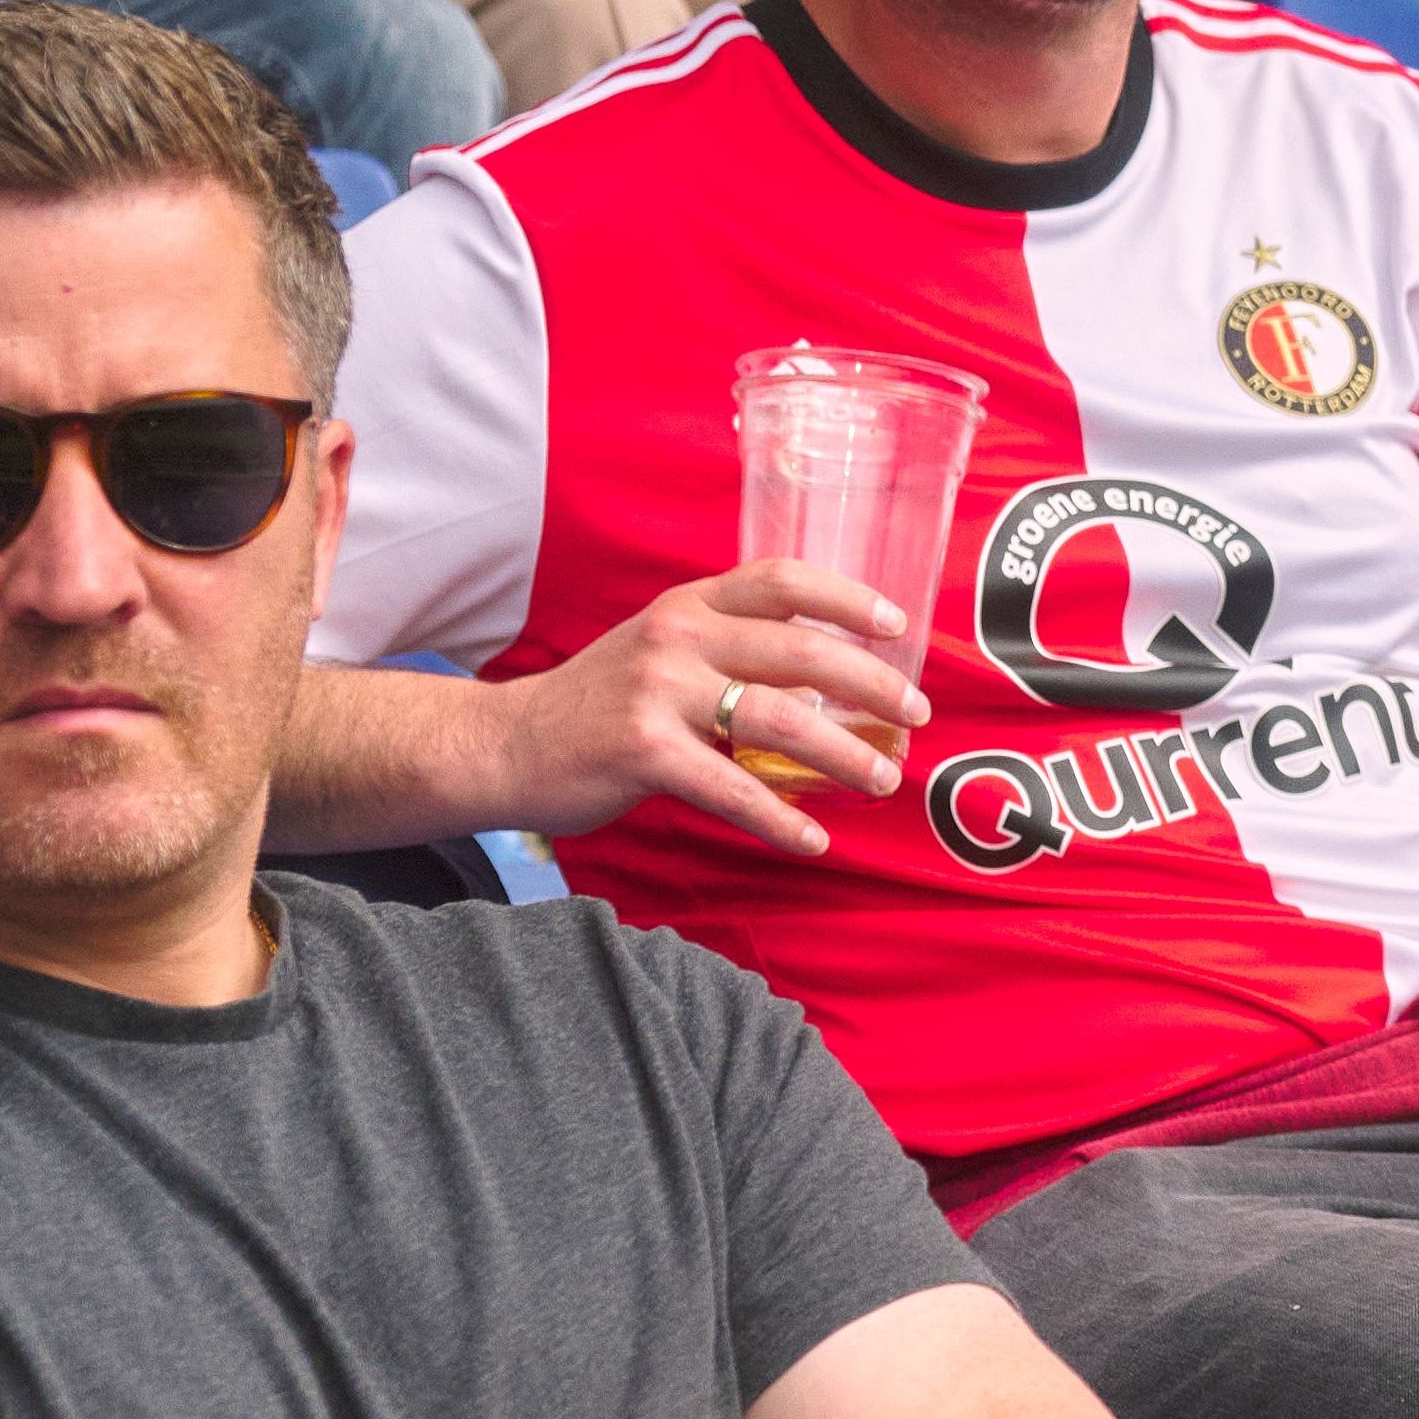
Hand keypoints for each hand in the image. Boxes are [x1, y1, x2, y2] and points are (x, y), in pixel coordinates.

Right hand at [478, 562, 938, 856]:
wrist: (502, 745)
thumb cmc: (596, 703)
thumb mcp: (659, 651)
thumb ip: (726, 651)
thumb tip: (823, 681)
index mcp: (689, 606)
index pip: (782, 580)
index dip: (848, 598)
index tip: (896, 627)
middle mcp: (677, 637)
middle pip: (802, 652)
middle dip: (872, 685)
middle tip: (915, 716)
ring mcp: (659, 692)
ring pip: (781, 719)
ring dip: (844, 755)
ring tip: (881, 779)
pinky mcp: (643, 751)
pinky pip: (732, 789)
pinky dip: (781, 819)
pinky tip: (810, 838)